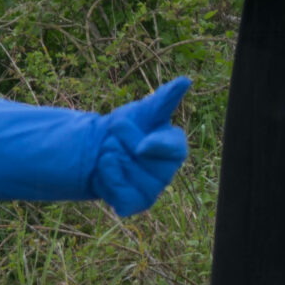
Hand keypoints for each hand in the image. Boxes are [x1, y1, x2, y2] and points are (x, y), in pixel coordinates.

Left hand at [90, 77, 191, 217]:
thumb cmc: (126, 128)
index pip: (174, 148)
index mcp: (174, 147)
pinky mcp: (135, 204)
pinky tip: (107, 174)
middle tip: (115, 139)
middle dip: (118, 142)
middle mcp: (168, 172)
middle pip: (139, 157)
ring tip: (110, 156)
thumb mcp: (142, 111)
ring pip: (126, 172)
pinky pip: (118, 192)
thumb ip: (163, 100)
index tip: (142, 145)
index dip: (157, 146)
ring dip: (109, 158)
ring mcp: (152, 190)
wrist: (98, 151)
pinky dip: (106, 179)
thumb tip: (186, 80)